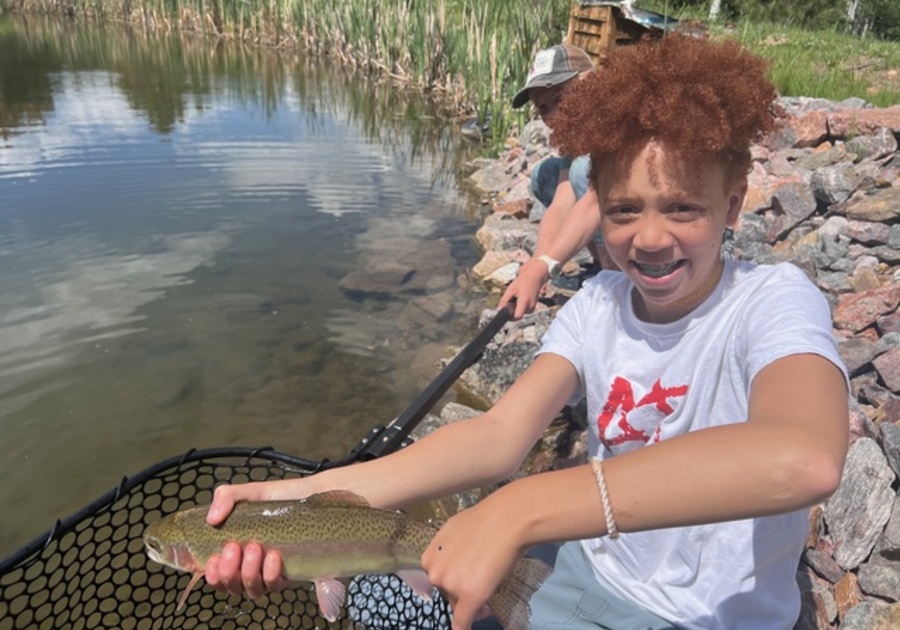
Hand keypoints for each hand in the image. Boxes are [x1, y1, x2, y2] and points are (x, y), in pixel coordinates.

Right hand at [204, 480, 310, 597]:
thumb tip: (211, 519)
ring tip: (254, 548)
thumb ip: (226, 497)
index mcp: (236, 551)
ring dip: (248, 573)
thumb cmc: (278, 497)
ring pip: (253, 589)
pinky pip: (275, 585)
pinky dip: (270, 574)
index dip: (213, 575)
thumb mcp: (249, 492)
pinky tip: (273, 557)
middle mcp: (251, 566)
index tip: (214, 558)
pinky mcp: (289, 573)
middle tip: (233, 547)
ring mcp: (270, 572)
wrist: (311, 495)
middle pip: (232, 586)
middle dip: (229, 572)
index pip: (218, 575)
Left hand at [421, 503, 521, 629]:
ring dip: (471, 600)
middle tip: (482, 579)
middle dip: (462, 588)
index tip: (467, 576)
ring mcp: (451, 586)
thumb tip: (452, 561)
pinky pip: (463, 620)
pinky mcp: (469, 597)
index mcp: (429, 558)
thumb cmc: (482, 519)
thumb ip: (447, 549)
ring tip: (490, 585)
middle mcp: (435, 573)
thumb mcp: (453, 531)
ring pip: (459, 603)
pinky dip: (464, 628)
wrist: (505, 520)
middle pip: (447, 591)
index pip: (439, 578)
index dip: (454, 578)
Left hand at [498, 259, 549, 318]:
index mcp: (524, 302)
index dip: (510, 316)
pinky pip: (523, 311)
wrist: (535, 277)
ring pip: (520, 313)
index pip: (517, 316)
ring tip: (516, 297)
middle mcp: (530, 307)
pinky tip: (520, 298)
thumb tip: (499, 310)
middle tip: (510, 300)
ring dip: (516, 308)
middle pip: (517, 315)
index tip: (506, 311)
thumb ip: (504, 300)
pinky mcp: (533, 307)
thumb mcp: (511, 289)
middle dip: (512, 310)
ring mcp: (532, 308)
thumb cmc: (523, 281)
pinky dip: (520, 307)